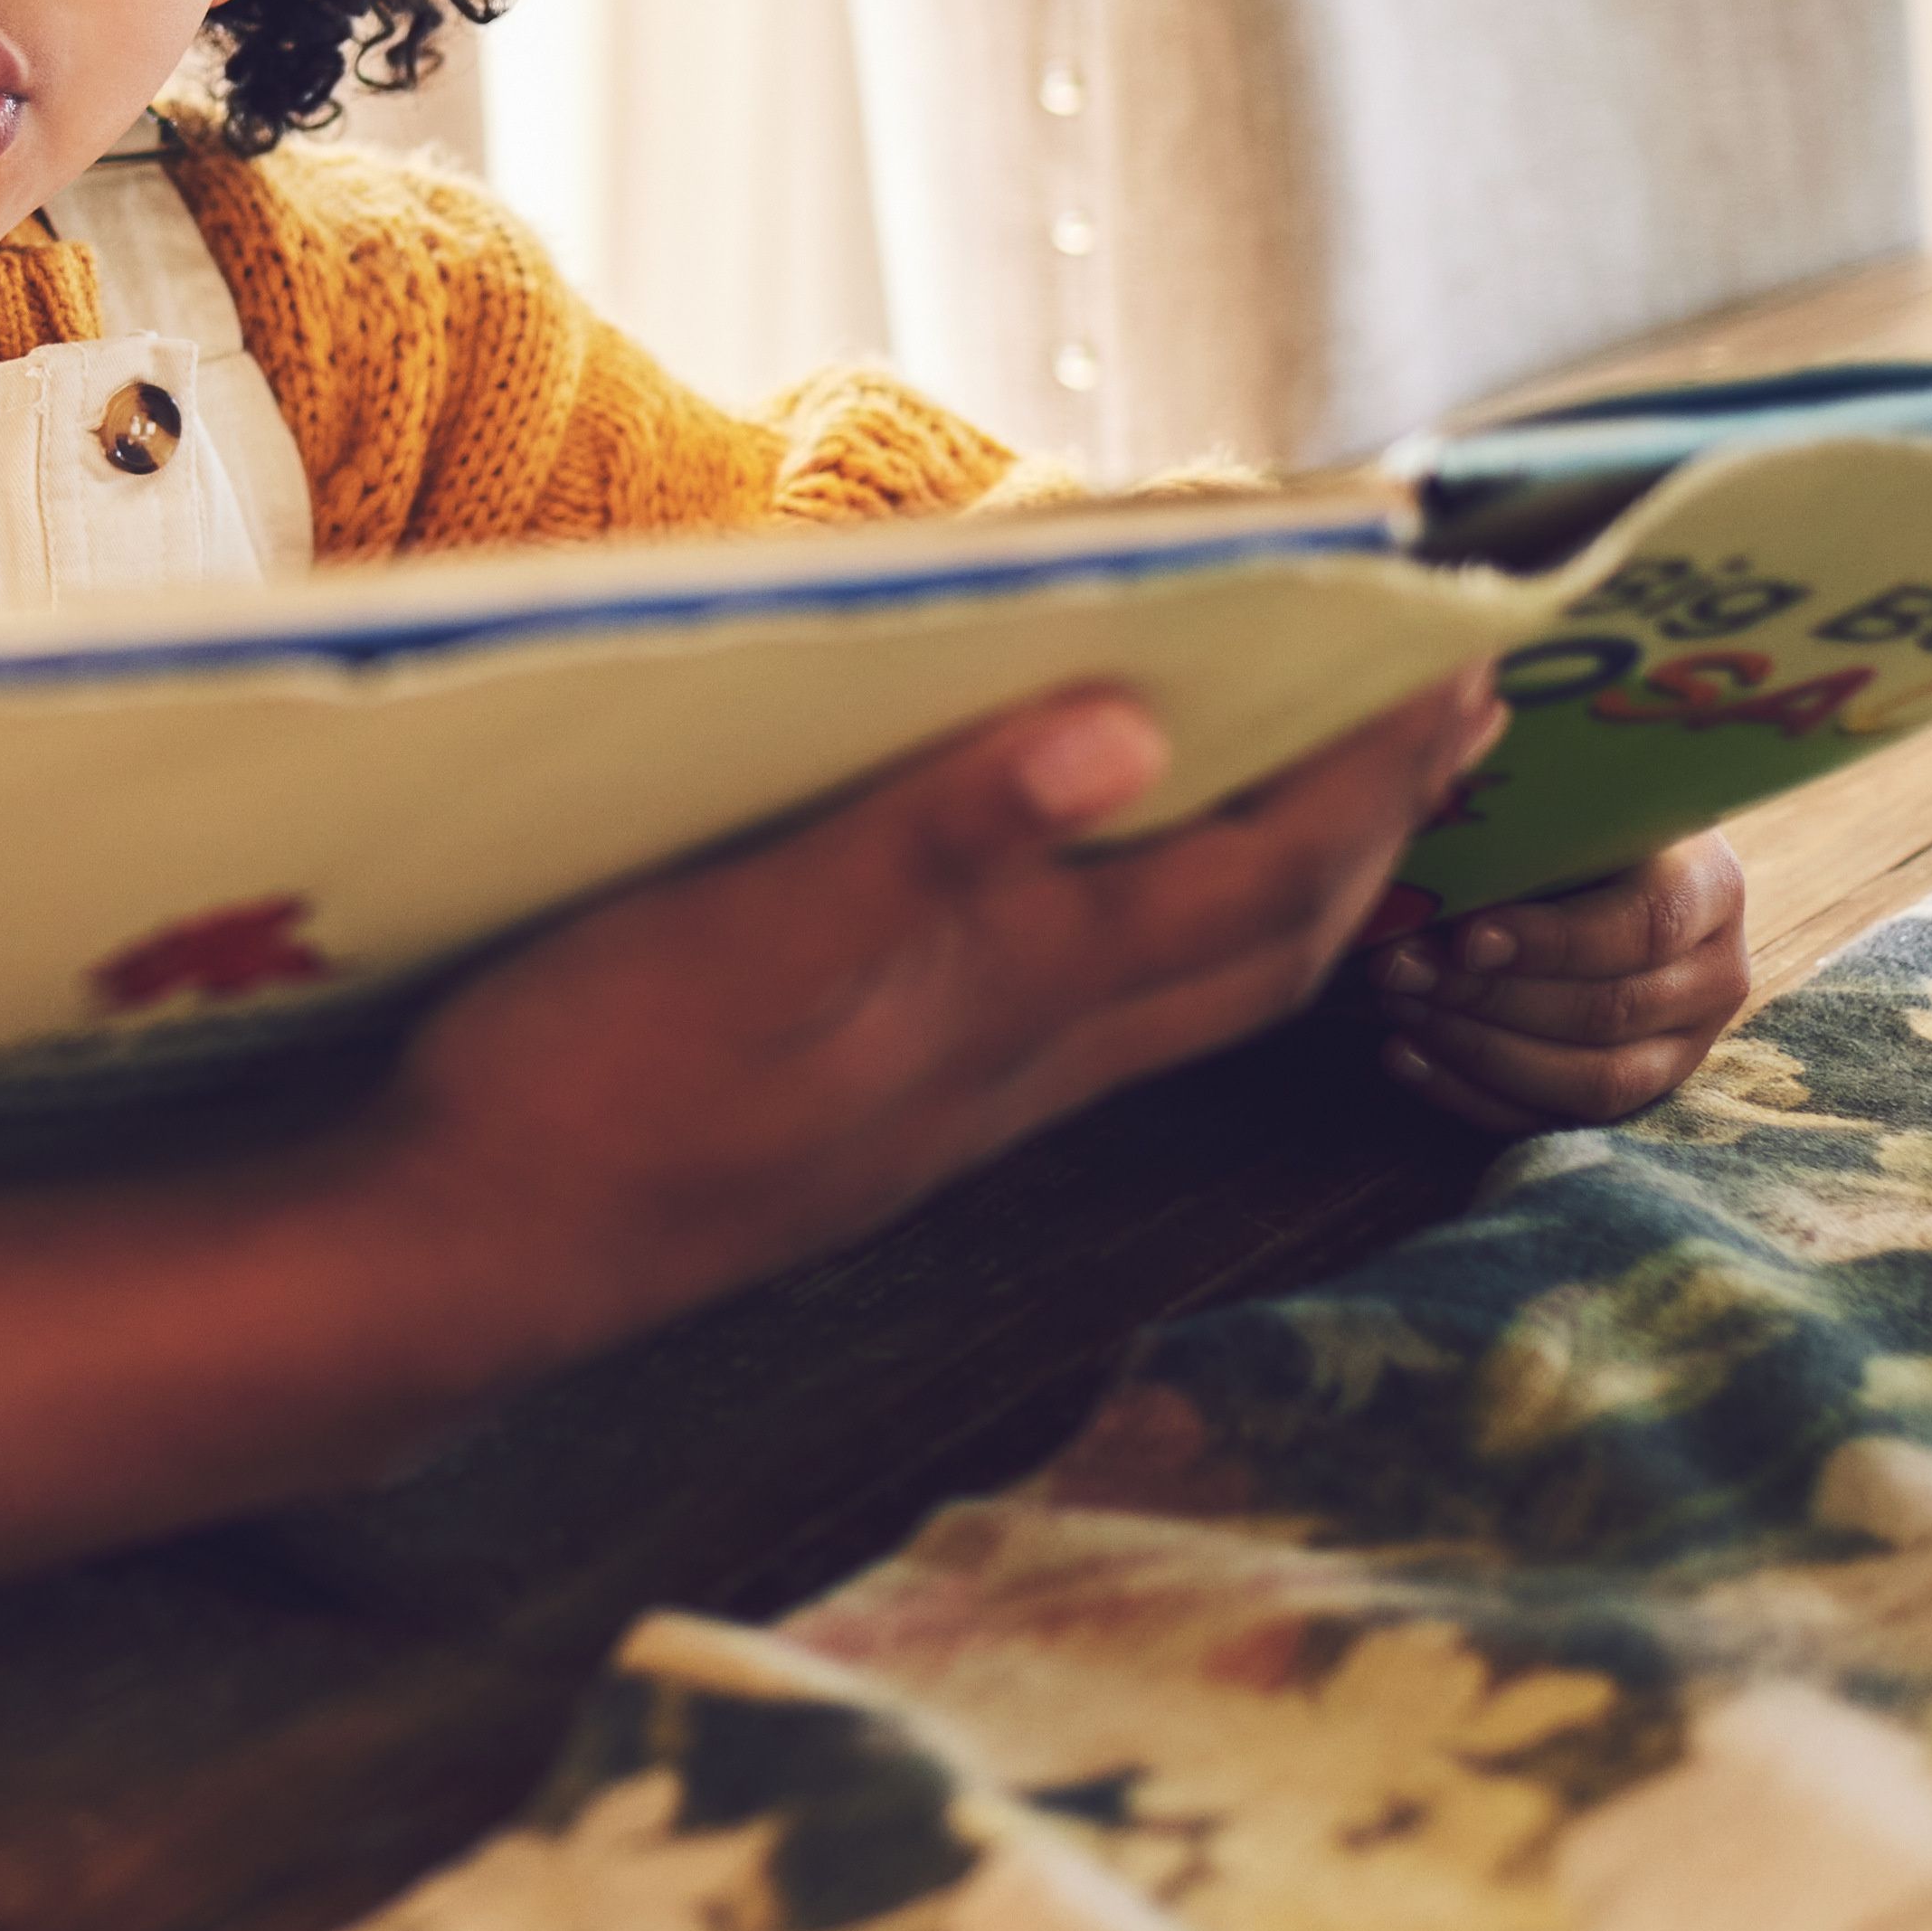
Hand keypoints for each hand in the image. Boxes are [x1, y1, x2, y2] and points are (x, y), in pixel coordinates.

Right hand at [371, 668, 1504, 1368]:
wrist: (461, 1260)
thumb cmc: (583, 1086)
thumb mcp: (746, 932)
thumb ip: (932, 830)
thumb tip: (1128, 724)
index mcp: (1010, 1000)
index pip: (1263, 886)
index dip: (1377, 781)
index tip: (1469, 670)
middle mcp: (1015, 1059)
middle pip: (1260, 951)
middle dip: (1373, 829)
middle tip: (1444, 716)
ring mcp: (949, 1095)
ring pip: (1177, 991)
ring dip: (1276, 884)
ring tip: (1312, 783)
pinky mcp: (876, 1105)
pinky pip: (1082, 1007)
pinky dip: (1144, 922)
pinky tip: (1086, 883)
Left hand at [1356, 828, 1754, 1130]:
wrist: (1607, 865)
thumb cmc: (1568, 821)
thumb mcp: (1563, 808)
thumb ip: (1521, 833)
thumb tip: (1427, 869)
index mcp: (1710, 888)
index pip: (1645, 929)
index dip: (1553, 942)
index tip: (1466, 938)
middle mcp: (1715, 975)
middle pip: (1609, 1011)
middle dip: (1489, 997)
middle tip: (1399, 969)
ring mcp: (1685, 1046)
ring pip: (1592, 1081)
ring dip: (1477, 1049)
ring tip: (1397, 1007)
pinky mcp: (1637, 1093)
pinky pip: (1558, 1118)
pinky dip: (1471, 1093)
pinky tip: (1400, 1054)